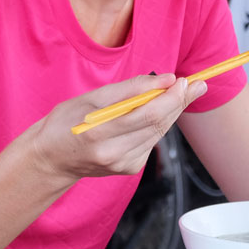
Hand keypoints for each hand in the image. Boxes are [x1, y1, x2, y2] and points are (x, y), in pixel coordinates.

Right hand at [31, 73, 205, 183]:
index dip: (170, 97)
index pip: (147, 114)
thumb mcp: (91, 98)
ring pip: (159, 133)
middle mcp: (114, 153)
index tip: (184, 80)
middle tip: (197, 83)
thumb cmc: (66, 122)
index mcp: (100, 133)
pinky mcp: (129, 169)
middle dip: (179, 102)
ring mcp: (123, 164)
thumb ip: (129, 89)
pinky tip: (158, 112)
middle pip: (159, 124)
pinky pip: (151, 141)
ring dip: (173, 112)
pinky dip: (158, 125)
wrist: (51, 159)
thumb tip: (165, 79)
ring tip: (184, 92)